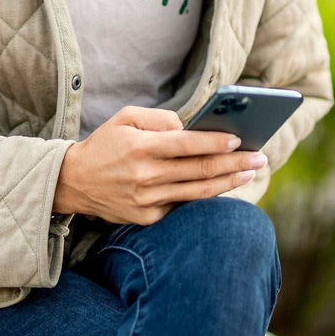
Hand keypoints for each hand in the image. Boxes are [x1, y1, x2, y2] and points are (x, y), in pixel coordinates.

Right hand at [53, 105, 265, 225]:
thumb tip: (191, 130)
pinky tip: (223, 185)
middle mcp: (145, 176)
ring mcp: (147, 201)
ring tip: (250, 172)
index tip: (239, 140)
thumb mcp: (125, 117)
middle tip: (260, 157)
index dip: (215, 143)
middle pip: (200, 170)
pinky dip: (205, 196)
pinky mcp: (147, 218)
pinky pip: (182, 205)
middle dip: (234, 163)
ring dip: (229, 181)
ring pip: (198, 192)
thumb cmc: (105, 143)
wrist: (74, 182)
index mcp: (140, 148)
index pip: (186, 145)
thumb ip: (160, 119)